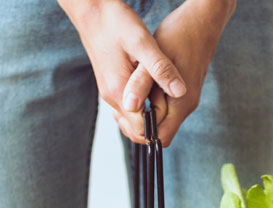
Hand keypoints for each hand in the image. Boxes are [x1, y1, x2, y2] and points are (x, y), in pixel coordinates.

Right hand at [59, 0, 186, 143]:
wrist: (92, 11)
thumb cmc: (116, 23)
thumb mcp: (143, 43)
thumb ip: (161, 69)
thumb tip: (180, 92)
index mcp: (119, 92)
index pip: (140, 130)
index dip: (160, 126)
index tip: (175, 111)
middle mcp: (112, 97)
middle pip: (134, 129)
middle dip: (155, 125)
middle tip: (173, 105)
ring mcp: (109, 92)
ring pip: (131, 119)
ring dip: (149, 115)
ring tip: (165, 97)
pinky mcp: (111, 85)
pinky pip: (127, 106)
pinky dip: (142, 105)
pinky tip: (154, 90)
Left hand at [122, 0, 235, 145]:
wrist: (202, 20)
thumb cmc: (179, 34)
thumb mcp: (154, 58)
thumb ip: (142, 84)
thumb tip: (129, 106)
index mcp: (181, 104)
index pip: (159, 138)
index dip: (140, 131)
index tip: (125, 113)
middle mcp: (186, 106)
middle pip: (159, 132)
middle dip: (139, 122)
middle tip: (124, 101)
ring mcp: (185, 100)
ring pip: (160, 119)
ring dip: (143, 110)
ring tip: (130, 92)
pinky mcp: (182, 92)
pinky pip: (163, 106)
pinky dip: (149, 101)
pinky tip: (139, 85)